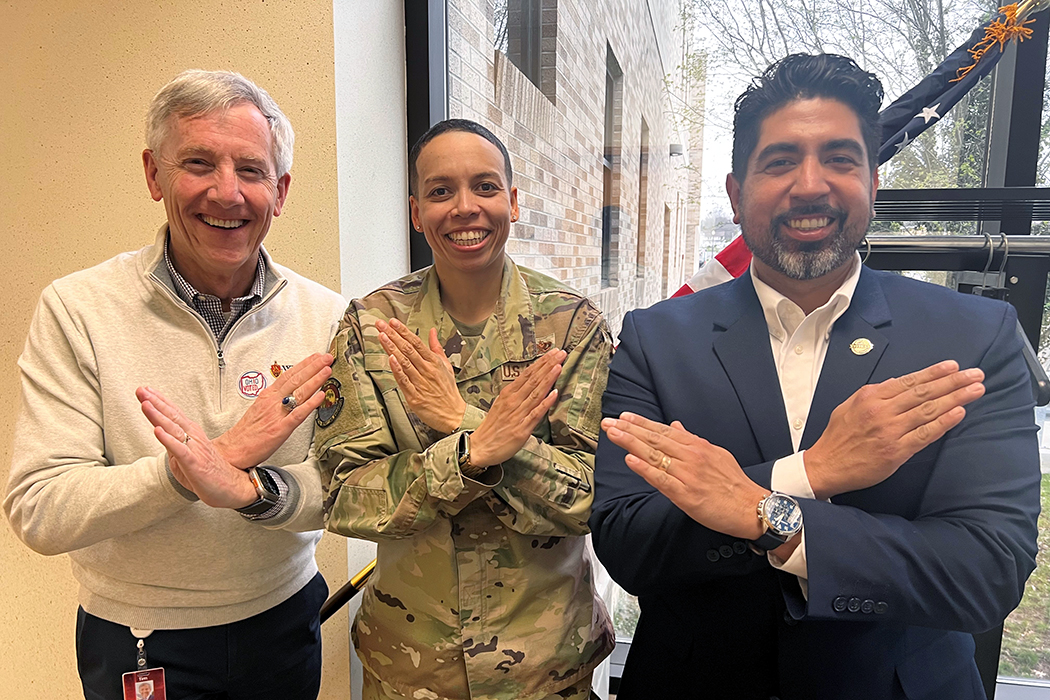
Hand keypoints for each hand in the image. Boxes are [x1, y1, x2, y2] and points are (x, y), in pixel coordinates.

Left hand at [137, 388, 256, 508]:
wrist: (232, 488)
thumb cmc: (212, 474)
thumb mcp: (186, 457)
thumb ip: (174, 446)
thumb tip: (163, 438)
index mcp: (192, 435)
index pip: (173, 414)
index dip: (159, 401)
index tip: (146, 391)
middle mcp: (193, 438)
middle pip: (172, 416)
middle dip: (154, 402)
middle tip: (141, 390)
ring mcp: (194, 449)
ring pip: (173, 428)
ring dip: (158, 415)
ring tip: (146, 403)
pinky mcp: (194, 463)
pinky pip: (179, 449)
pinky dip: (168, 439)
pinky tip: (158, 430)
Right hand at [212, 352, 333, 467]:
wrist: (232, 450)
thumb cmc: (246, 433)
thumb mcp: (260, 408)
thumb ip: (275, 399)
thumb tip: (290, 392)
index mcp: (268, 396)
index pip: (288, 375)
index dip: (304, 364)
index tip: (315, 357)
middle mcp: (273, 402)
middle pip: (296, 379)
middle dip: (313, 367)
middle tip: (327, 357)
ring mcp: (277, 414)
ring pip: (299, 392)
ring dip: (315, 379)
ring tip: (327, 370)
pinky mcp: (280, 429)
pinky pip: (298, 414)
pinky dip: (310, 404)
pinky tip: (320, 396)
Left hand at [379, 318, 465, 433]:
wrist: (453, 414)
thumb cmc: (448, 390)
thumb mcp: (446, 366)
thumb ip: (437, 347)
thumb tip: (432, 331)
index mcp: (434, 362)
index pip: (416, 342)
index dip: (403, 331)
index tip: (393, 322)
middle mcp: (427, 370)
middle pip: (407, 349)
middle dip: (393, 335)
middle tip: (381, 325)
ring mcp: (420, 383)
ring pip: (404, 362)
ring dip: (391, 348)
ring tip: (381, 336)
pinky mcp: (414, 396)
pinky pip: (404, 380)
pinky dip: (397, 369)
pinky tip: (390, 359)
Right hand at [470, 349, 565, 467]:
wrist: (480, 447)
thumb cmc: (492, 427)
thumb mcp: (501, 404)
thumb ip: (516, 394)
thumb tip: (531, 384)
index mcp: (508, 394)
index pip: (527, 374)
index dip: (541, 362)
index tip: (552, 352)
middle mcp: (513, 401)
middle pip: (533, 380)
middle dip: (548, 365)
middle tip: (560, 353)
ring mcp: (518, 414)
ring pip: (536, 393)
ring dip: (548, 379)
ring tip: (559, 366)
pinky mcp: (522, 429)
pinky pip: (536, 413)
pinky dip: (545, 403)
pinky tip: (554, 393)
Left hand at [601, 413, 768, 538]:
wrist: (752, 508)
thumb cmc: (735, 484)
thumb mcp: (716, 453)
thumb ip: (693, 440)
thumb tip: (675, 426)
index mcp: (698, 447)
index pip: (663, 432)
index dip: (642, 424)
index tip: (624, 417)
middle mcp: (691, 457)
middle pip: (654, 440)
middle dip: (629, 430)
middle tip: (609, 422)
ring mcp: (688, 476)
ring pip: (655, 456)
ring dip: (631, 444)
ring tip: (613, 434)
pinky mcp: (687, 495)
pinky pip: (662, 480)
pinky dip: (645, 469)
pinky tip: (630, 460)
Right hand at [805, 360, 984, 499]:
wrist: (825, 465)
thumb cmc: (837, 437)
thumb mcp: (849, 405)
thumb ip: (874, 394)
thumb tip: (898, 384)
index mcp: (870, 397)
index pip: (909, 381)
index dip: (933, 373)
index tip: (953, 366)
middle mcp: (882, 411)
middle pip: (924, 393)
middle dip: (953, 382)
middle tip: (975, 374)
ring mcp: (890, 431)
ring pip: (928, 410)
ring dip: (956, 398)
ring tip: (975, 390)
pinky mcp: (896, 451)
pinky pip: (925, 434)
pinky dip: (944, 422)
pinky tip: (959, 413)